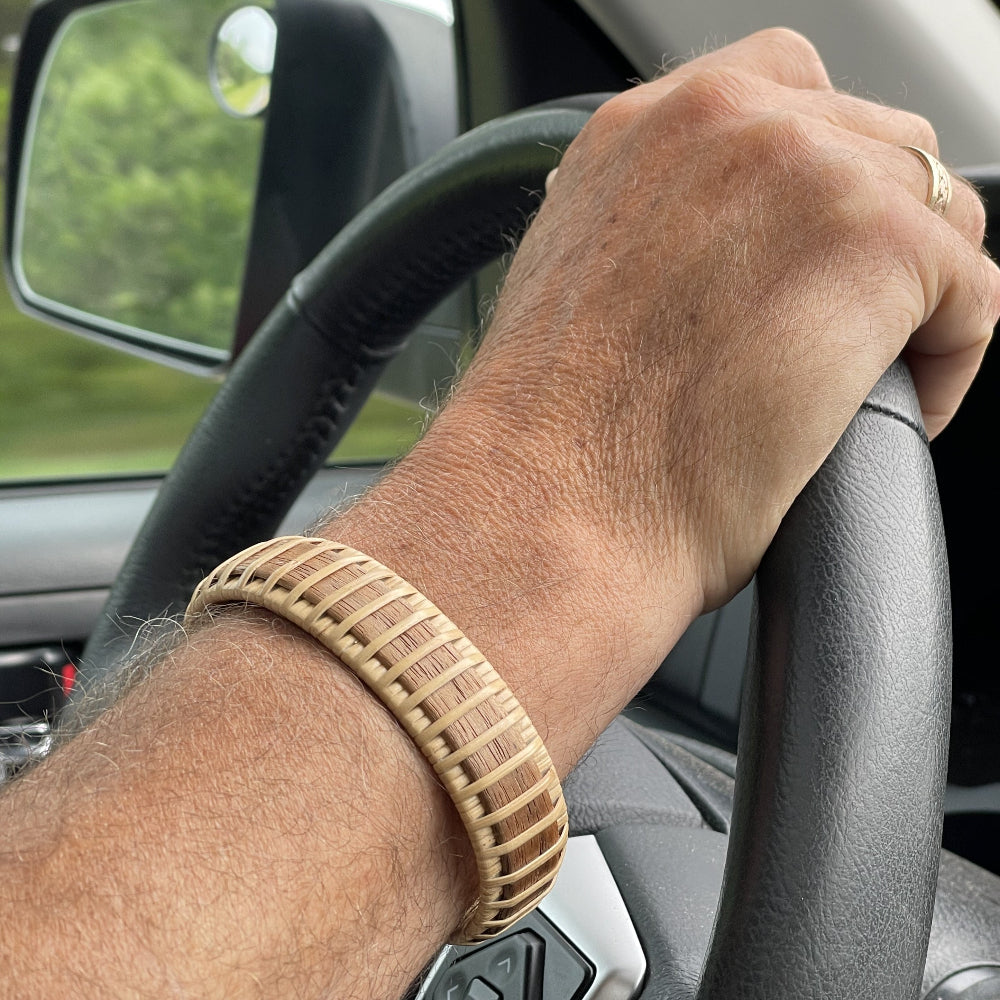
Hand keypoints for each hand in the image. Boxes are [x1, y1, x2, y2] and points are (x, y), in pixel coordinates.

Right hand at [450, 28, 998, 613]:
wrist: (555, 504)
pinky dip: (946, 362)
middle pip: (880, 146)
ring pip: (938, 213)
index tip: (808, 248)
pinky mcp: (878, 248)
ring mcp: (809, 171)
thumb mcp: (583, 281)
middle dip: (873, 237)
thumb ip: (655, 224)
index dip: (819, 173)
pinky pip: (974, 295)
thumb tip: (727, 251)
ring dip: (915, 298)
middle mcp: (728, 122)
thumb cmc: (555, 432)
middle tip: (835, 327)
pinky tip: (879, 413)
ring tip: (858, 378)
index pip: (788, 90)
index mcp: (646, 128)